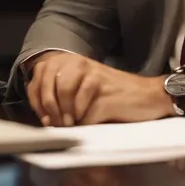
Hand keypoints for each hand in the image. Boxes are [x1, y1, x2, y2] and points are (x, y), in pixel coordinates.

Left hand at [26, 51, 174, 126]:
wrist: (148, 96)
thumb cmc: (115, 97)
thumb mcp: (85, 90)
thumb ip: (64, 96)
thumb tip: (44, 118)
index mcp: (73, 62)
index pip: (40, 75)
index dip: (36, 99)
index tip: (43, 117)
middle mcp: (81, 64)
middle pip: (51, 84)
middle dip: (50, 109)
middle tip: (59, 123)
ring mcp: (93, 76)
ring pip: (64, 93)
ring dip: (66, 115)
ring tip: (74, 123)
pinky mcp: (104, 92)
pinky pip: (83, 112)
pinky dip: (84, 122)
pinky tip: (92, 120)